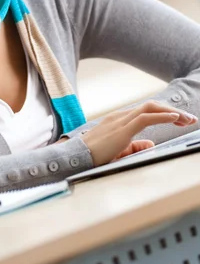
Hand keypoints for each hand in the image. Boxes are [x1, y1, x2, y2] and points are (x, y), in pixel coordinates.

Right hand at [81, 100, 196, 166]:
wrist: (75, 157)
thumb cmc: (93, 155)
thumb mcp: (119, 150)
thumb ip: (135, 146)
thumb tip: (151, 143)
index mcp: (120, 120)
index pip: (147, 110)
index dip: (166, 112)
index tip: (181, 119)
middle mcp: (121, 116)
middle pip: (152, 105)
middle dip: (173, 110)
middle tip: (190, 119)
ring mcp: (121, 121)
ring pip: (151, 108)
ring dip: (172, 112)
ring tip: (187, 118)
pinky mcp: (121, 130)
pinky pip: (145, 118)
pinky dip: (162, 116)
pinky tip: (175, 118)